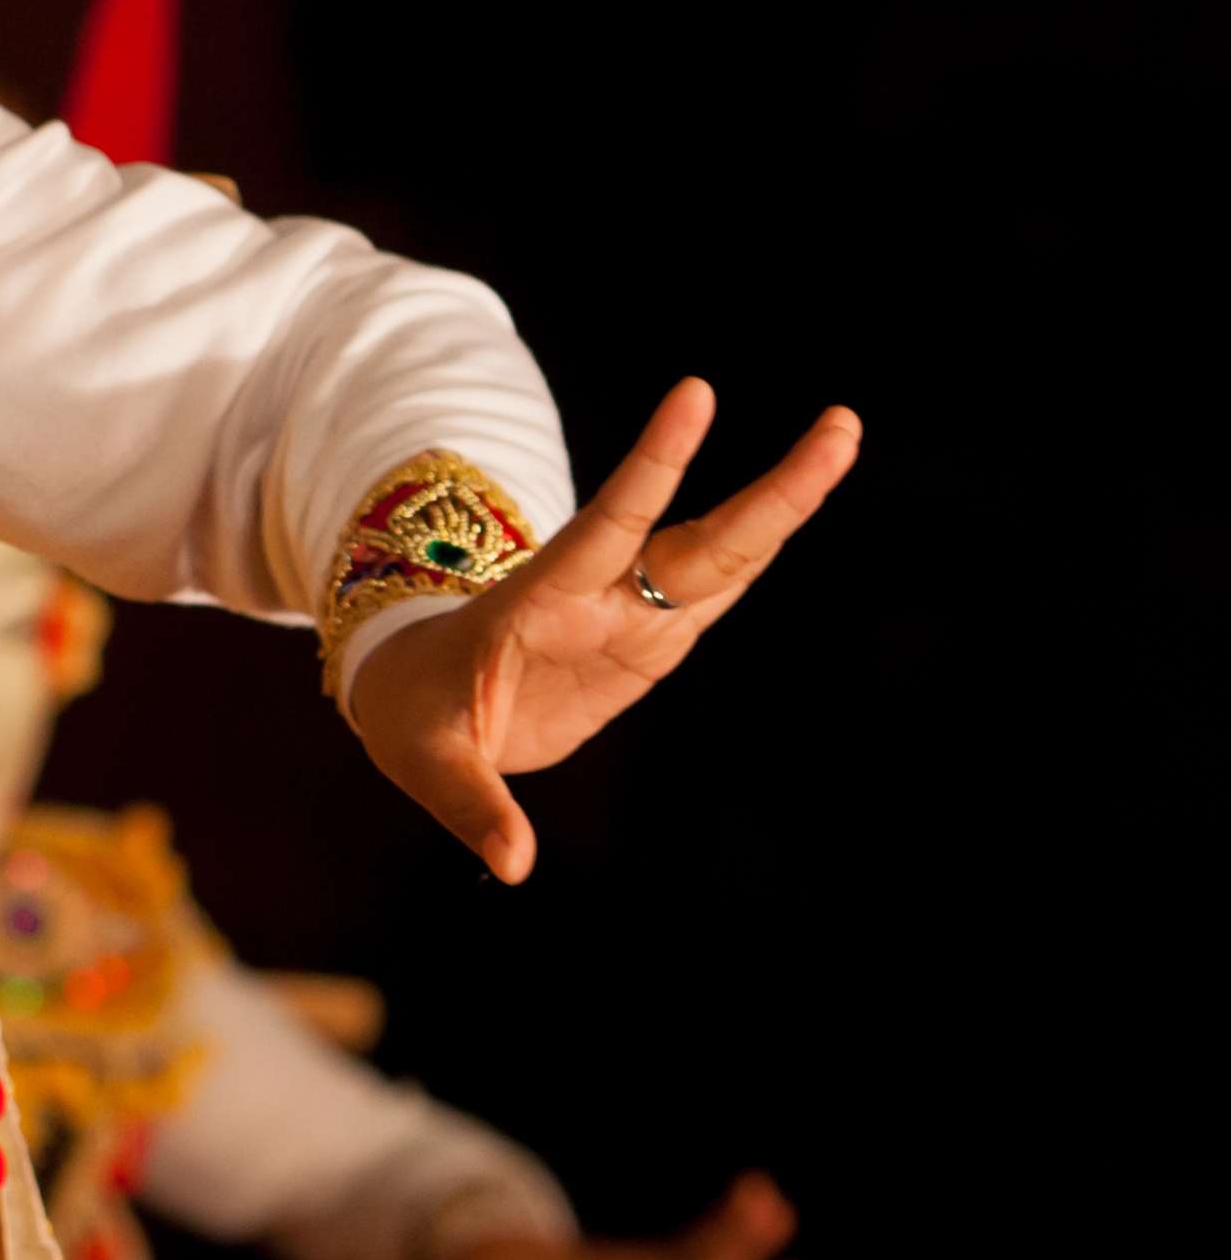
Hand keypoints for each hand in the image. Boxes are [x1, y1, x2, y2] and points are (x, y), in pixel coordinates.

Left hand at [342, 378, 856, 882]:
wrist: (416, 695)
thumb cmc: (416, 716)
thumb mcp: (427, 761)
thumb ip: (472, 805)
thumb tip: (512, 866)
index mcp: (544, 601)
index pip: (609, 524)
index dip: (654, 466)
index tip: (696, 394)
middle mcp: (600, 594)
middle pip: (699, 538)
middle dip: (772, 488)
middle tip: (842, 421)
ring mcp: (633, 612)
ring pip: (723, 554)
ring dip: (782, 503)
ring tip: (840, 435)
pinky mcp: (653, 640)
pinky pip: (717, 592)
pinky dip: (761, 550)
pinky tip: (801, 503)